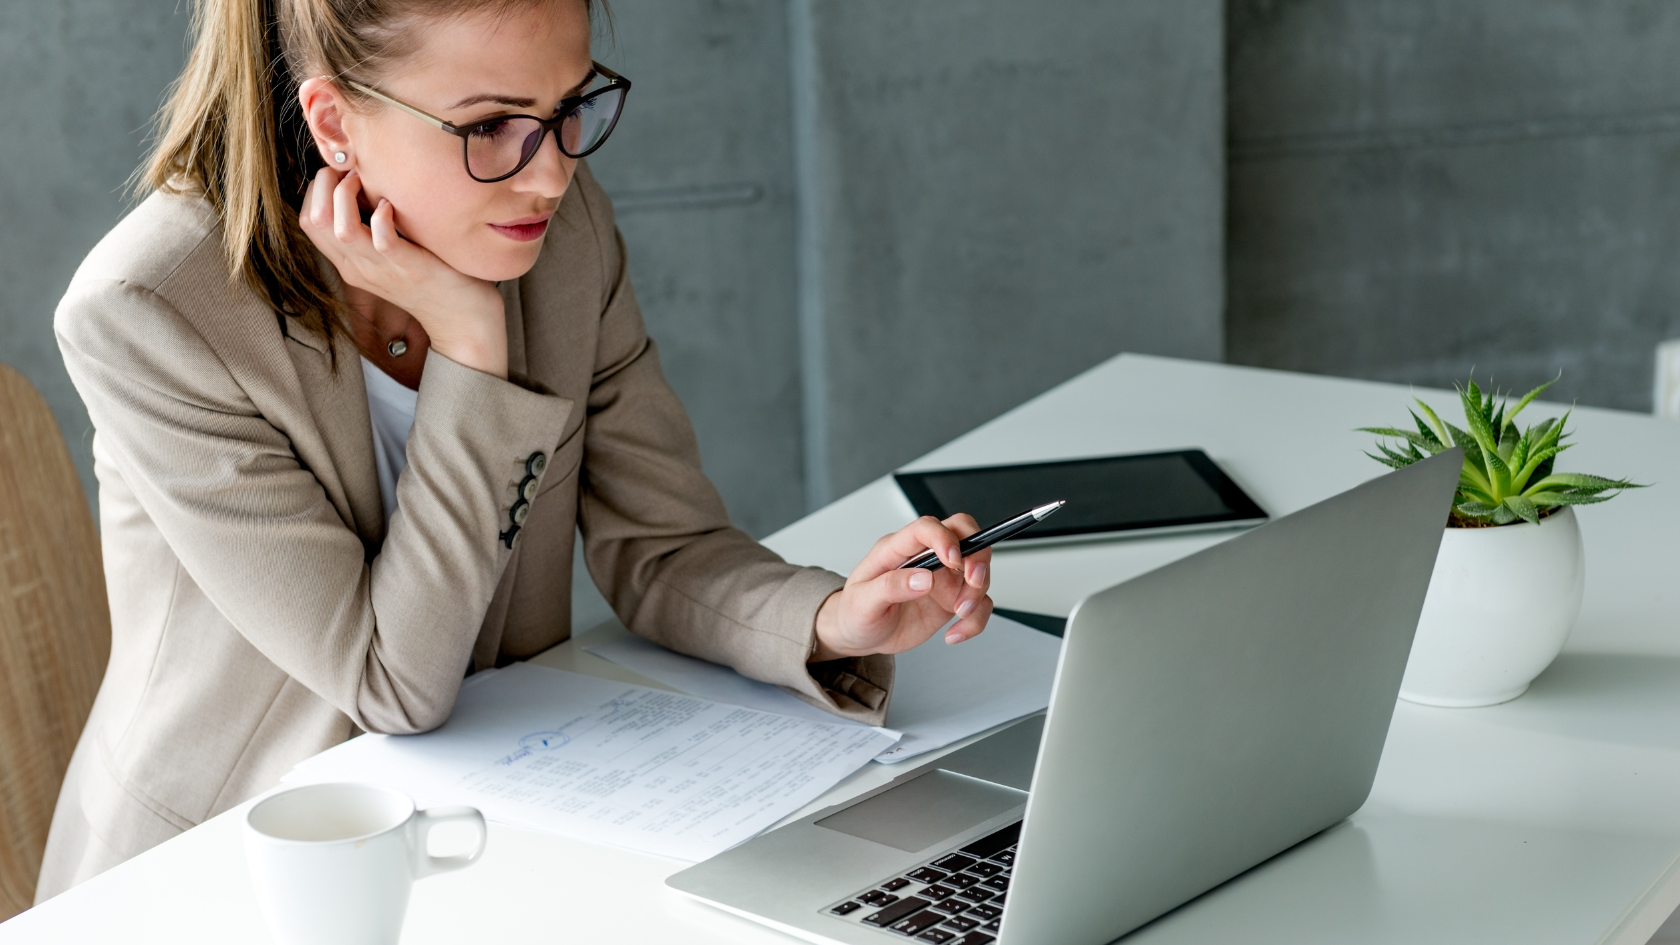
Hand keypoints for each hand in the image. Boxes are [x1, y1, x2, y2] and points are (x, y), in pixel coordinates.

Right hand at [299, 166, 508, 378]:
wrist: (464, 321)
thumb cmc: (432, 276)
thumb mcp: (392, 253)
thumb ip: (374, 228)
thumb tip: (366, 185)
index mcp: (350, 262)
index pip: (308, 220)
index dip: (317, 189)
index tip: (342, 172)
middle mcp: (358, 267)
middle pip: (314, 220)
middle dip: (325, 184)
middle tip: (351, 170)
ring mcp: (383, 270)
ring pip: (340, 229)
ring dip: (347, 195)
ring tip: (366, 182)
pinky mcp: (411, 269)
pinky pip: (382, 241)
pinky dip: (383, 216)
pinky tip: (392, 206)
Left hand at [811, 514, 992, 660]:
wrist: (859, 636)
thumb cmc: (855, 612)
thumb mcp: (862, 601)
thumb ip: (891, 587)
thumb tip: (923, 579)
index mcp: (897, 549)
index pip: (926, 527)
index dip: (944, 538)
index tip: (953, 560)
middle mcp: (924, 558)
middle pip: (964, 534)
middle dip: (977, 554)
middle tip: (973, 580)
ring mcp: (941, 578)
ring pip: (978, 569)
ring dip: (977, 592)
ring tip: (960, 614)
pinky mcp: (951, 599)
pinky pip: (978, 603)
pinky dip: (975, 620)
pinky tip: (956, 633)